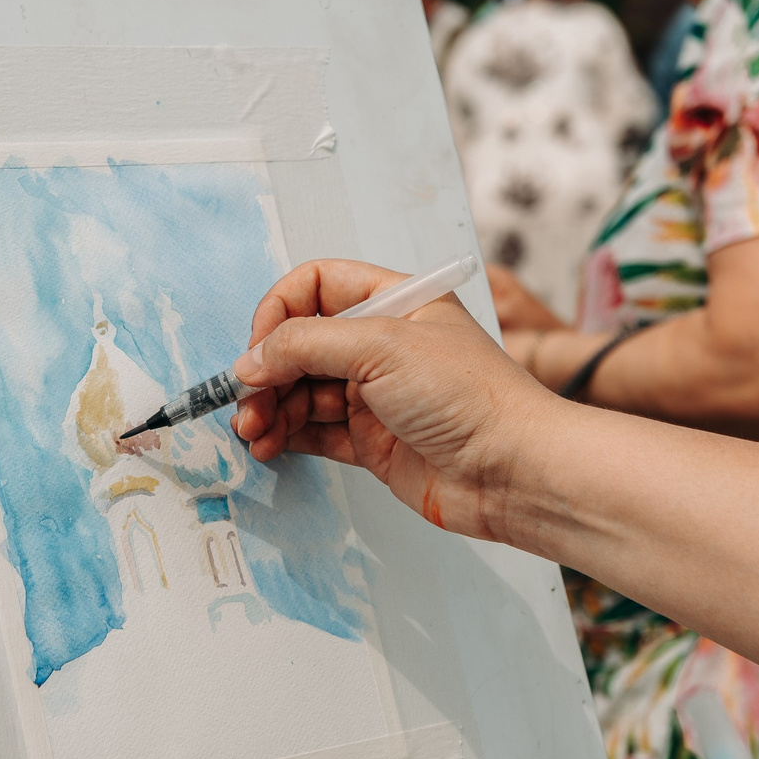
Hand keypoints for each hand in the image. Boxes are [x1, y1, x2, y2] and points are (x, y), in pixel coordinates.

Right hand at [229, 259, 552, 542]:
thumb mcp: (382, 346)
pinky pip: (314, 432)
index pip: (317, 287)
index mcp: (395, 303)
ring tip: (253, 431)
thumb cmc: (470, 396)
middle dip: (268, 370)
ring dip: (269, 408)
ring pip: (302, 392)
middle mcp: (385, 345)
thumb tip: (251, 359)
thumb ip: (306, 344)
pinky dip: (285, 436)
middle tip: (245, 399)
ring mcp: (377, 395)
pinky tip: (267, 445)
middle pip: (302, 344)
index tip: (261, 346)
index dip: (280, 311)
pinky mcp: (374, 442)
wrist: (513, 471)